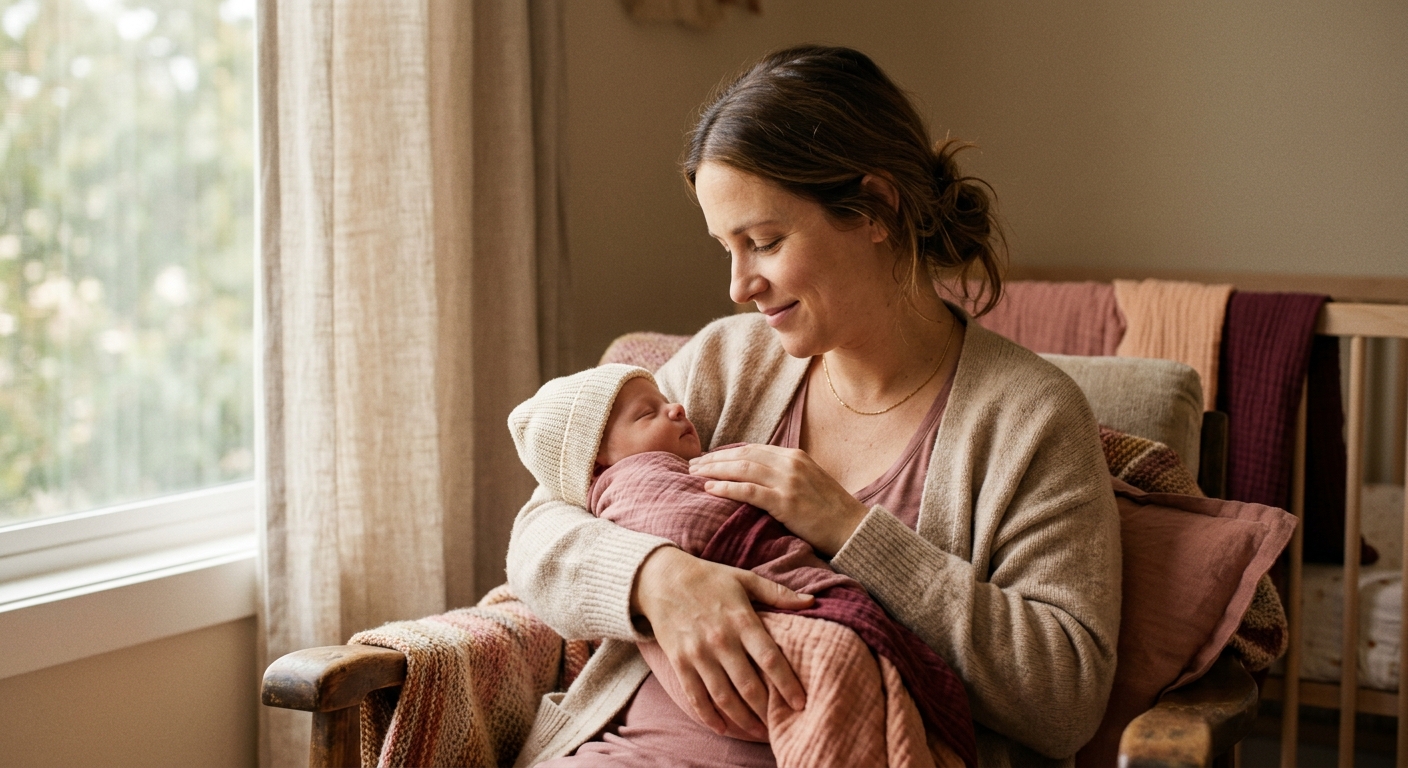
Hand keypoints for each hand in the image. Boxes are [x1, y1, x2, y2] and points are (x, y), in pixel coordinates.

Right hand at [630, 547, 813, 737]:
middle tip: (783, 724)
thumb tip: (811, 602)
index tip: (801, 702)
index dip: (786, 684)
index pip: (770, 659)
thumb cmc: (709, 578)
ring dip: (743, 719)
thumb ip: (778, 593)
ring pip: (724, 697)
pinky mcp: (679, 662)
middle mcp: (720, 640)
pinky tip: (723, 728)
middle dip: (768, 709)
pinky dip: (709, 716)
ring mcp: (698, 653)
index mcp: (741, 620)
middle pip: (749, 685)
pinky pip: (695, 696)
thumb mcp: (744, 579)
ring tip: (760, 731)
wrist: (661, 578)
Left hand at [689, 444, 869, 555]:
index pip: (752, 449)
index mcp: (794, 456)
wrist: (853, 529)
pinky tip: (709, 489)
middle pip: (742, 455)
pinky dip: (726, 488)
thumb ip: (785, 475)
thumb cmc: (830, 511)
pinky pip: (749, 491)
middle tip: (691, 465)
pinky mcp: (786, 502)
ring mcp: (788, 481)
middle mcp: (790, 463)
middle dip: (714, 459)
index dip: (726, 453)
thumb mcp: (809, 482)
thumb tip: (757, 477)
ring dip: (714, 470)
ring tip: (693, 474)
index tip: (706, 459)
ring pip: (742, 469)